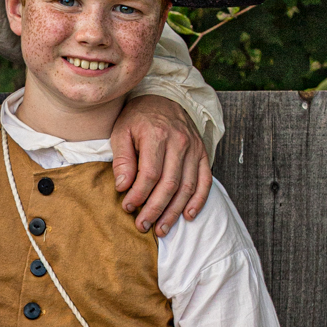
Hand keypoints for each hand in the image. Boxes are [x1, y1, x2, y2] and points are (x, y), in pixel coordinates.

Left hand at [110, 93, 211, 237]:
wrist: (163, 97)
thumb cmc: (138, 118)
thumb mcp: (121, 131)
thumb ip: (122, 159)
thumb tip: (123, 185)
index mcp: (158, 135)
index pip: (149, 174)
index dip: (138, 195)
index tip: (127, 207)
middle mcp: (180, 142)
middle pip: (169, 185)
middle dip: (155, 209)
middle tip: (142, 225)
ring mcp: (194, 148)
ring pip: (187, 187)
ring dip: (174, 211)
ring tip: (161, 229)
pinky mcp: (203, 153)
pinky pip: (205, 180)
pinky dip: (198, 200)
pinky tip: (188, 216)